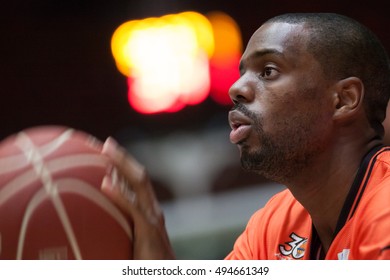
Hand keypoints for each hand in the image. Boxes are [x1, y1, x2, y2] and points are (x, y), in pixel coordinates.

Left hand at [100, 137, 174, 258]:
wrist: (164, 272)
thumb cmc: (147, 259)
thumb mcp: (133, 237)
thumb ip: (122, 221)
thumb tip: (100, 208)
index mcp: (148, 209)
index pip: (136, 180)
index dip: (123, 164)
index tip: (106, 152)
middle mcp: (153, 208)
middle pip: (139, 175)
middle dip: (122, 157)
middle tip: (105, 143)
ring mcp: (153, 216)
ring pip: (139, 183)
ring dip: (122, 165)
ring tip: (105, 152)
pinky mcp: (149, 229)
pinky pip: (133, 208)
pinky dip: (120, 194)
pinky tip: (105, 184)